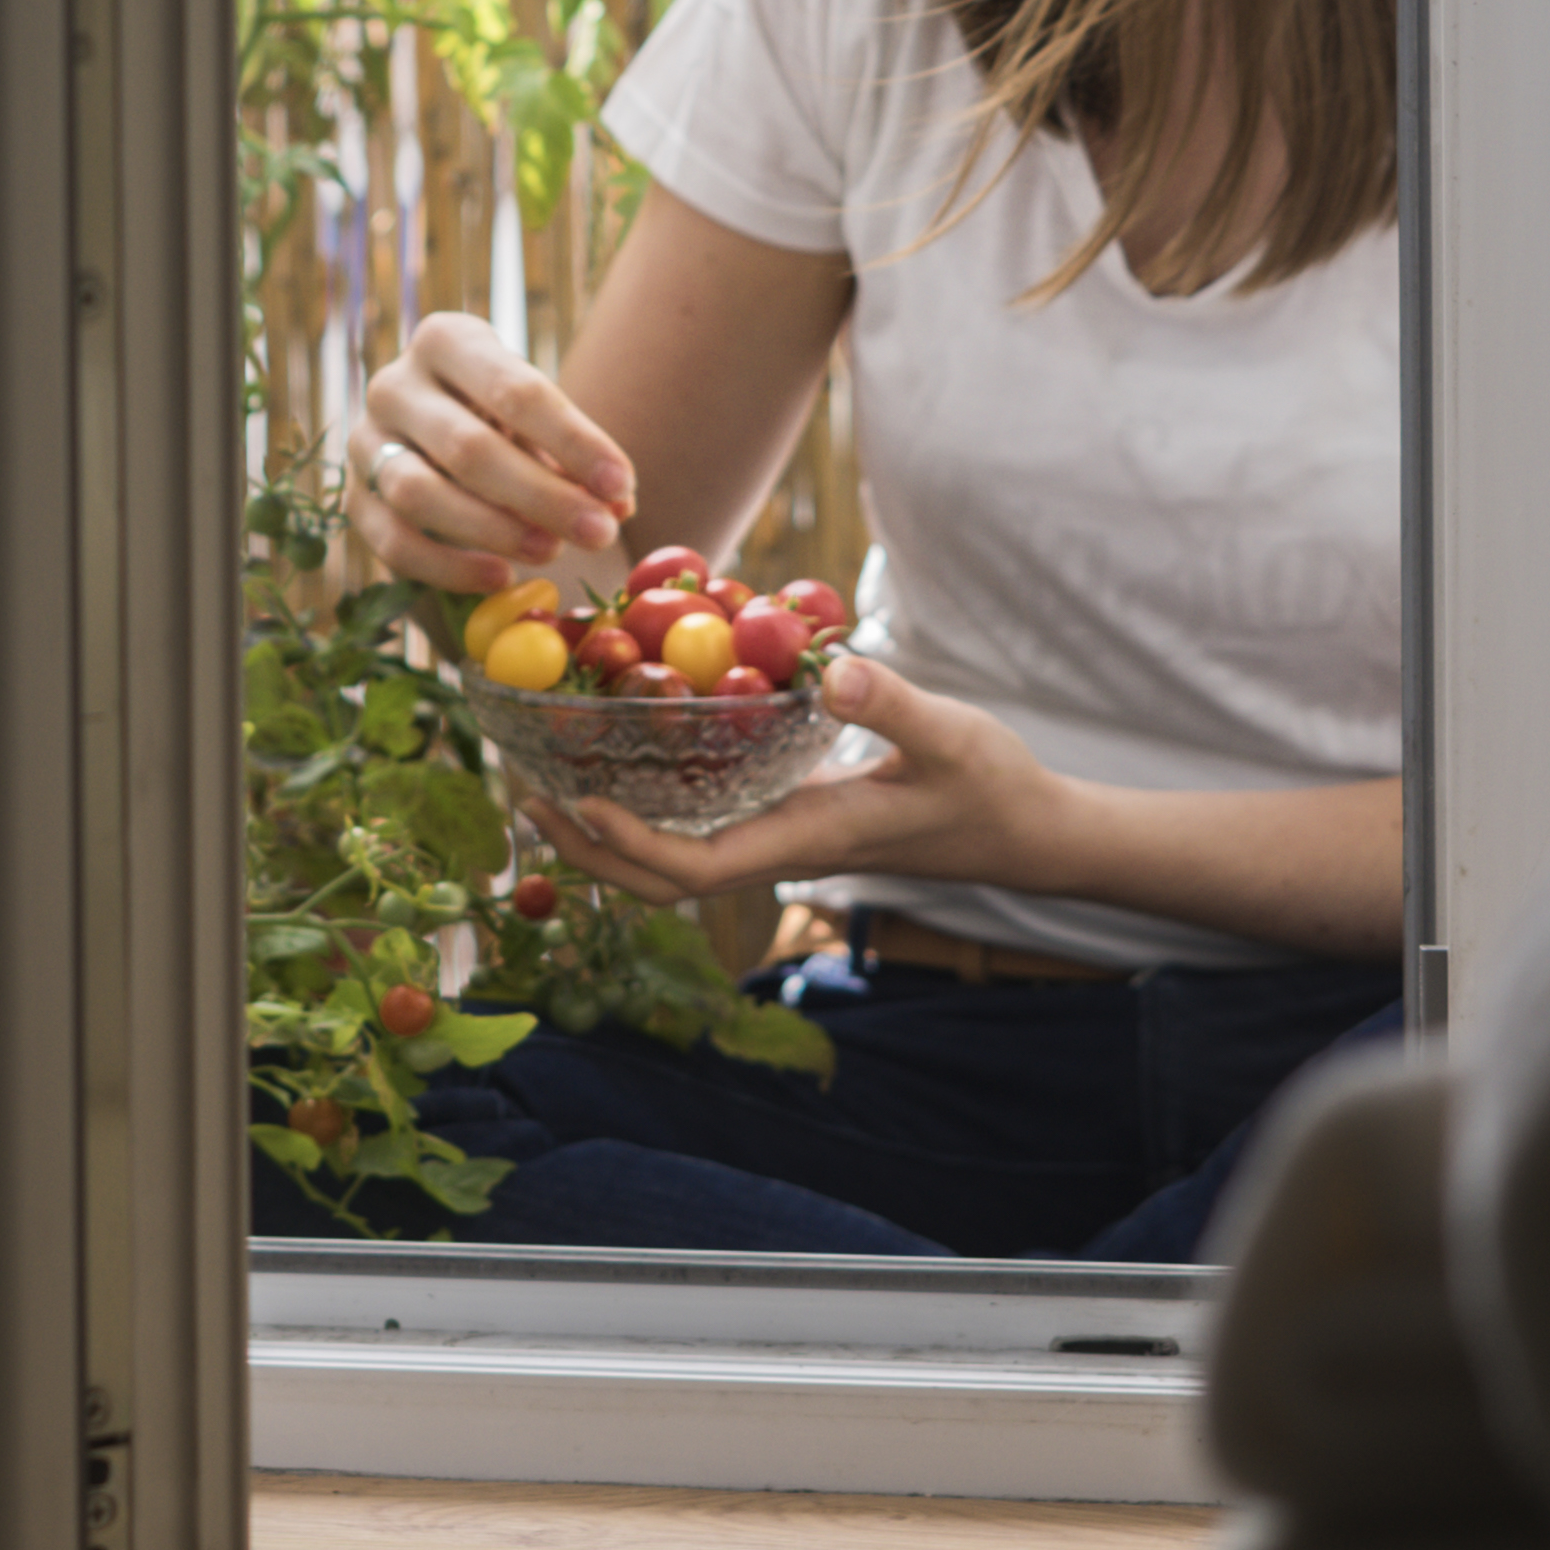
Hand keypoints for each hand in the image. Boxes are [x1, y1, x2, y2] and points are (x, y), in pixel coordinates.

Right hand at [344, 311, 635, 595]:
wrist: (434, 427)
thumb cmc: (500, 417)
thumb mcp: (538, 420)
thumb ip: (574, 459)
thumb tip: (617, 506)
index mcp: (446, 340)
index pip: (514, 390)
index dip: (573, 440)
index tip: (620, 484)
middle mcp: (393, 384)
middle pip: (467, 447)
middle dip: (541, 496)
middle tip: (598, 533)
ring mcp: (364, 442)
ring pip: (419, 493)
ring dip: (493, 531)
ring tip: (552, 552)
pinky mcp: (354, 499)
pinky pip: (392, 541)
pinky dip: (447, 567)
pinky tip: (499, 577)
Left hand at [527, 655, 1076, 905]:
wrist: (1024, 831)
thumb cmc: (992, 787)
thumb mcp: (950, 733)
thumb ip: (890, 702)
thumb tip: (825, 670)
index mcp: (805, 839)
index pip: (696, 870)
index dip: (627, 846)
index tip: (576, 801)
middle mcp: (779, 849)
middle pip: (660, 878)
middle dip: (588, 845)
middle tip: (525, 788)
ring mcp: (780, 839)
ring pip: (672, 859)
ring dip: (606, 830)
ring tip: (549, 775)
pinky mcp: (788, 819)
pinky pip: (699, 827)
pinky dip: (648, 805)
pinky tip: (626, 757)